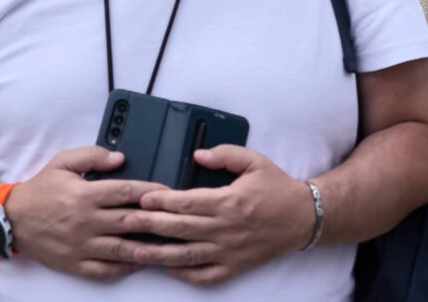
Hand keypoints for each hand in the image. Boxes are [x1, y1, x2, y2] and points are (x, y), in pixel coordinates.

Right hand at [5, 146, 159, 280]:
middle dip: (155, 220)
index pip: (126, 192)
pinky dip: (123, 268)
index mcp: (85, 194)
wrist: (12, 219)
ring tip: (167, 245)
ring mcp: (81, 245)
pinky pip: (104, 270)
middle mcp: (86, 221)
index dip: (151, 192)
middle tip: (177, 219)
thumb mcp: (63, 161)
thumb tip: (120, 157)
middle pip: (129, 220)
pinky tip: (139, 263)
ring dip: (145, 247)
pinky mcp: (74, 263)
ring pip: (120, 248)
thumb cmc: (42, 188)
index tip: (169, 192)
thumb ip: (92, 155)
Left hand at [120, 146, 314, 285]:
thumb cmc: (276, 187)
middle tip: (125, 222)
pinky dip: (184, 274)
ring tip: (134, 251)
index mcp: (229, 200)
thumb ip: (225, 154)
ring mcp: (229, 250)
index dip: (162, 201)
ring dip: (158, 254)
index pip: (188, 202)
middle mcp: (226, 228)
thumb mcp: (254, 161)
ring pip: (187, 255)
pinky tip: (167, 268)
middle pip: (181, 228)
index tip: (142, 198)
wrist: (302, 217)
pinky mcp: (234, 266)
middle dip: (150, 225)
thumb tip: (198, 154)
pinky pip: (204, 275)